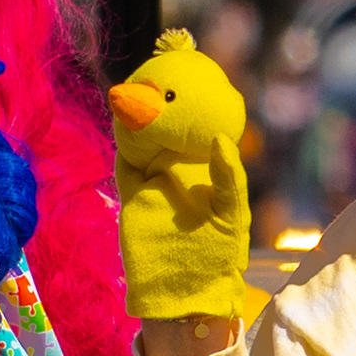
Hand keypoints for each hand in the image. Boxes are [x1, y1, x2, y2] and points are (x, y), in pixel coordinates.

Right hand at [110, 36, 255, 319]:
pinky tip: (123, 116)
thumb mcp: (231, 216)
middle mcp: (180, 174)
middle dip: (165, 96)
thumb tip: (219, 139)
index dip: (202, 103)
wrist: (183, 294)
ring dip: (140, 111)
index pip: (203, 131)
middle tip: (165, 61)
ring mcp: (154, 183)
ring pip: (145, 137)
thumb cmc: (218, 259)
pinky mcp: (132, 196)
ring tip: (140, 80)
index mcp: (207, 174)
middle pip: (170, 126)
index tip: (204, 72)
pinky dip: (124, 138)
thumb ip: (228, 178)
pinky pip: (126, 159)